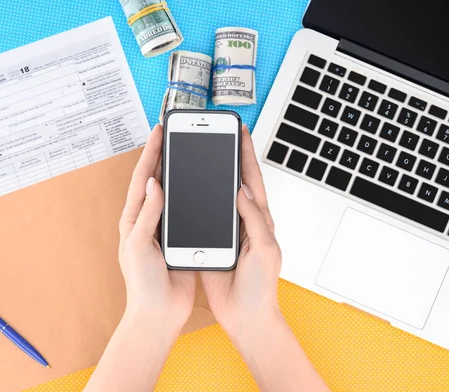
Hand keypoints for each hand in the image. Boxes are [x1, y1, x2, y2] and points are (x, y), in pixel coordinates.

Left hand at [118, 124, 195, 331]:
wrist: (158, 314)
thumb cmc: (142, 285)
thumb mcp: (140, 247)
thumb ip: (147, 215)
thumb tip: (154, 184)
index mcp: (133, 220)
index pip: (142, 178)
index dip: (150, 153)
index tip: (158, 132)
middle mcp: (147, 221)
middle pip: (156, 180)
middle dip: (163, 155)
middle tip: (173, 134)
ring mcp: (163, 229)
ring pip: (172, 193)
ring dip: (178, 172)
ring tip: (186, 151)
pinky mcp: (179, 239)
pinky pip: (186, 210)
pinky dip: (192, 194)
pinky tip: (201, 185)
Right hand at [201, 125, 281, 339]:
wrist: (246, 316)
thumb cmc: (262, 286)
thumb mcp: (265, 249)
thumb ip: (255, 219)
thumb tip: (243, 190)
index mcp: (260, 219)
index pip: (252, 179)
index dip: (246, 154)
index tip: (240, 132)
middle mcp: (243, 220)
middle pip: (233, 181)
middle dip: (226, 156)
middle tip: (216, 135)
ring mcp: (226, 230)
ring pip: (215, 195)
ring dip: (207, 175)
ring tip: (197, 154)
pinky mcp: (211, 241)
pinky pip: (201, 215)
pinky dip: (193, 199)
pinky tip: (184, 189)